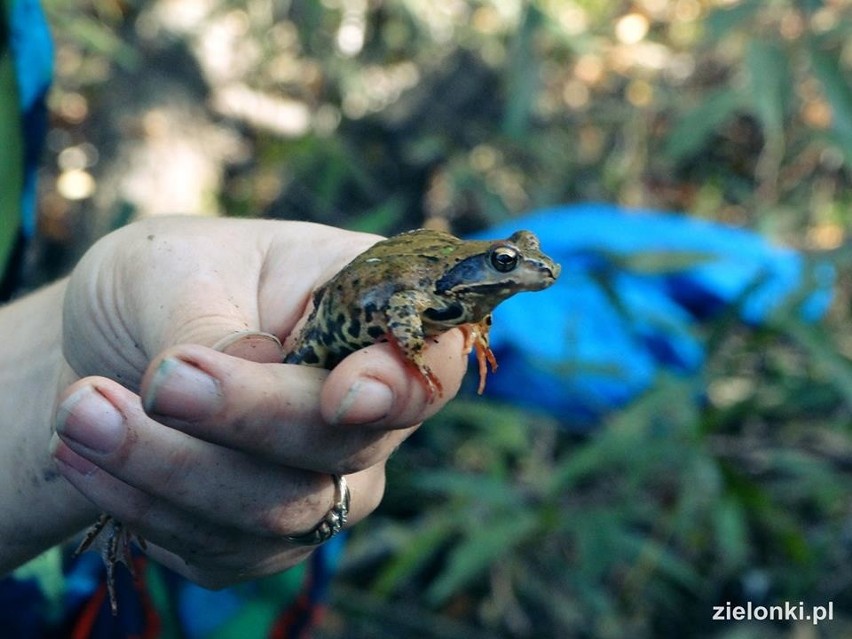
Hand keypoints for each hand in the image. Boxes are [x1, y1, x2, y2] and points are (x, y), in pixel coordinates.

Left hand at [51, 216, 467, 586]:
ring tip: (84, 411)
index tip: (339, 396)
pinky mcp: (268, 533)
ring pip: (284, 511)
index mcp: (368, 309)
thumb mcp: (173, 267)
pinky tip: (90, 455)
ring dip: (174, 471)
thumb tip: (250, 372)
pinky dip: (148, 509)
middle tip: (157, 382)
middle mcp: (366, 404)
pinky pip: (225, 551)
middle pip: (346, 445)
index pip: (429, 358)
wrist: (110, 349)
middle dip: (245, 421)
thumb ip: (216, 323)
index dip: (401, 386)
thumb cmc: (162, 281)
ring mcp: (325, 475)